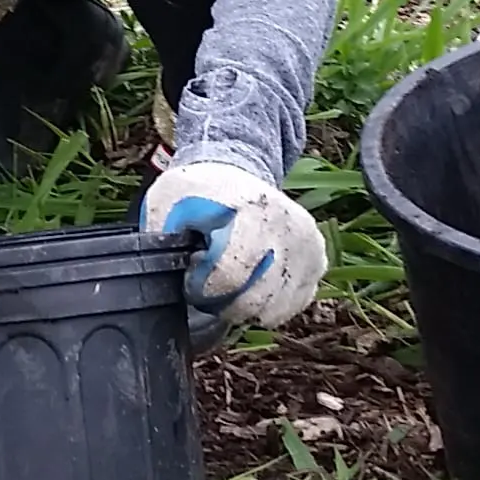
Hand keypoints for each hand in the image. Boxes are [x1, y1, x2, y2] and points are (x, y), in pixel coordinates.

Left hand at [140, 159, 325, 345]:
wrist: (237, 172)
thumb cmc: (198, 192)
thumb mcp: (167, 199)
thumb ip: (162, 234)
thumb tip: (164, 268)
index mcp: (249, 208)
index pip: (229, 273)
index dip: (202, 284)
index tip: (191, 271)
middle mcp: (287, 225)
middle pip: (254, 297)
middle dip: (220, 299)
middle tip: (205, 281)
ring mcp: (307, 244)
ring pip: (274, 308)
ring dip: (243, 306)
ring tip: (226, 280)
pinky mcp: (317, 260)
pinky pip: (291, 305)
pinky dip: (267, 306)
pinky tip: (251, 285)